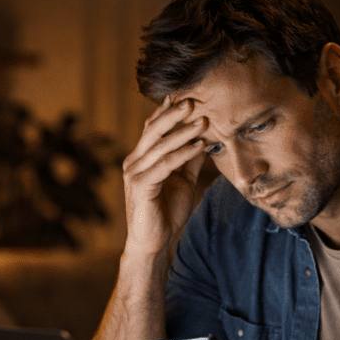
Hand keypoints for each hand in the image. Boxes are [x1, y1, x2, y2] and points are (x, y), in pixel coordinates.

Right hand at [122, 96, 208, 258]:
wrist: (153, 243)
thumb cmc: (166, 213)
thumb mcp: (182, 182)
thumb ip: (189, 161)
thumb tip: (204, 140)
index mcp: (141, 158)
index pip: (153, 129)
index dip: (168, 112)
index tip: (186, 96)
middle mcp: (134, 162)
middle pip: (153, 130)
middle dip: (173, 115)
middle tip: (193, 101)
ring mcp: (134, 173)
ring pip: (160, 146)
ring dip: (183, 132)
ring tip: (203, 122)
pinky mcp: (140, 186)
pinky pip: (164, 165)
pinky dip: (182, 154)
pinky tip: (198, 146)